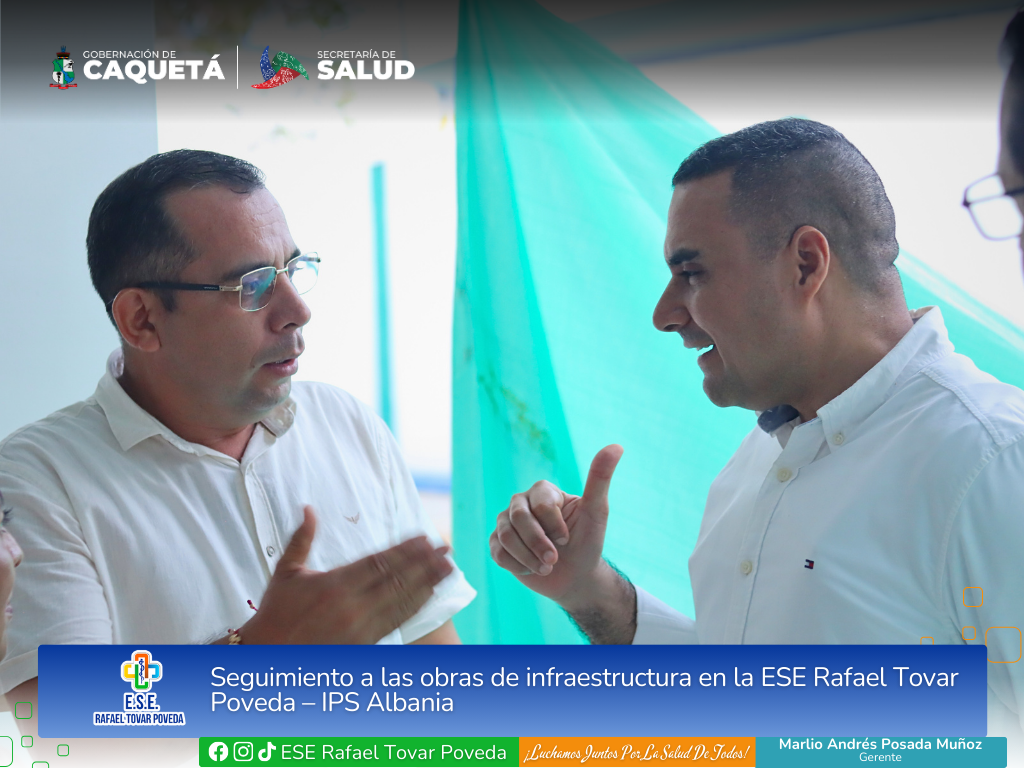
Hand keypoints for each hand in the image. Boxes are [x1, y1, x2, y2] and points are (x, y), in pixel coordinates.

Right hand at [242, 506, 452, 643]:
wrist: (269, 655)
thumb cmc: (276, 613)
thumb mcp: (286, 573)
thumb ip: (301, 539)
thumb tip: (308, 508)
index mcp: (335, 583)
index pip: (379, 561)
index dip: (405, 549)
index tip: (424, 537)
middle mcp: (352, 605)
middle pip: (397, 579)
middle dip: (425, 563)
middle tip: (447, 549)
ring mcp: (361, 627)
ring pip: (401, 601)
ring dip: (428, 583)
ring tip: (448, 570)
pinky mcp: (364, 644)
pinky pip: (396, 622)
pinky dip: (415, 608)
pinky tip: (428, 596)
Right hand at [489, 445, 623, 609]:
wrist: (575, 577)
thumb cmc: (587, 543)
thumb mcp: (597, 512)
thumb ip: (600, 479)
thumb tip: (617, 446)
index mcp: (543, 491)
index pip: (540, 504)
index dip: (554, 526)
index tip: (567, 538)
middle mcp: (522, 502)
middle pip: (518, 518)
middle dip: (538, 544)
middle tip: (554, 561)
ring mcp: (506, 522)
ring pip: (506, 536)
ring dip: (529, 558)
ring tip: (546, 568)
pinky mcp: (498, 543)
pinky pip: (498, 552)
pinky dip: (518, 566)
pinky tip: (532, 569)